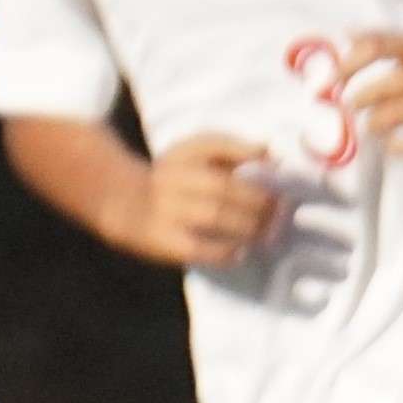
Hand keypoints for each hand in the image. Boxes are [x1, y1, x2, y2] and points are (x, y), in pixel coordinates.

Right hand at [130, 134, 280, 266]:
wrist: (120, 202)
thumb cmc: (170, 176)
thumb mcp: (192, 152)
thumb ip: (231, 148)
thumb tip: (271, 153)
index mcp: (181, 156)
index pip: (221, 151)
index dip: (255, 165)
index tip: (281, 182)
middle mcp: (170, 180)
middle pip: (224, 189)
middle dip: (260, 203)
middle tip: (282, 215)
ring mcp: (163, 211)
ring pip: (215, 217)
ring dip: (249, 227)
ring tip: (269, 235)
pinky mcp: (160, 240)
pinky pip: (197, 248)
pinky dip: (224, 252)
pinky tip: (240, 253)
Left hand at [340, 31, 402, 154]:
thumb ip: (388, 42)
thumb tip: (345, 35)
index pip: (377, 47)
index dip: (346, 66)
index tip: (328, 83)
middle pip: (380, 88)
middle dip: (356, 102)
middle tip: (350, 109)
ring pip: (392, 117)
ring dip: (373, 125)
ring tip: (371, 125)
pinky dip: (397, 146)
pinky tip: (393, 143)